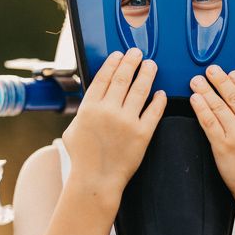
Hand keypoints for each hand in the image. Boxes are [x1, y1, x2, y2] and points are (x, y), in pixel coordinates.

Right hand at [62, 48, 166, 197]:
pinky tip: (161, 93)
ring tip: (151, 65)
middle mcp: (108, 111)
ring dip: (147, 74)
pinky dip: (158, 100)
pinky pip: (153, 111)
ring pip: (140, 90)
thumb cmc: (83, 158)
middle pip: (122, 78)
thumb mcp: (72, 130)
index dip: (113, 62)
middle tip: (138, 53)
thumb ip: (82, 112)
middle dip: (131, 61)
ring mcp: (126, 122)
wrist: (96, 180)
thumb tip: (90, 100)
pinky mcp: (142, 134)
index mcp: (89, 108)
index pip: (103, 77)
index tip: (119, 55)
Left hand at [189, 65, 234, 208]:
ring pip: (219, 106)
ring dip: (206, 90)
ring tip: (196, 80)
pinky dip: (200, 108)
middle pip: (234, 95)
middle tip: (210, 70)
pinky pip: (209, 122)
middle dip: (220, 80)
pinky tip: (195, 99)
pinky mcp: (223, 147)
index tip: (231, 73)